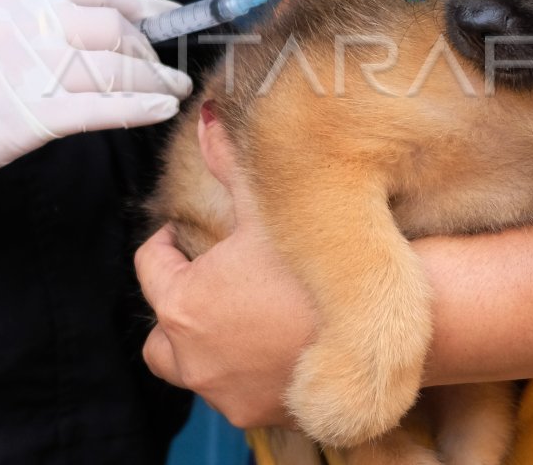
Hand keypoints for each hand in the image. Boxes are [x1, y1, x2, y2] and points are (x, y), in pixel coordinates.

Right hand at [0, 0, 192, 186]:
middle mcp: (25, 24)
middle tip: (164, 70)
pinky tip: (160, 110)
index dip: (144, 3)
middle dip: (148, 51)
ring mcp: (27, 69)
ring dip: (154, 82)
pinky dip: (138, 107)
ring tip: (172, 92)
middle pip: (113, 29)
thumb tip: (110, 23)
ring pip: (113, 69)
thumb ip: (41, 16)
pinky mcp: (28, 115)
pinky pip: (100, 108)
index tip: (169, 19)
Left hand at [136, 118, 315, 428]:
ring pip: (196, 369)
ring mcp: (226, 392)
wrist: (382, 327)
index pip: (150, 271)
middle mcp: (194, 357)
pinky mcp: (259, 415)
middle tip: (203, 285)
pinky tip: (274, 345)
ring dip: (208, 345)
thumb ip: (229, 160)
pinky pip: (235, 393)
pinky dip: (244, 372)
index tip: (177, 237)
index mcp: (184, 303)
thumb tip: (207, 117)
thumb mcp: (270, 205)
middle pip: (161, 337)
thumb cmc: (320, 265)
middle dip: (176, 310)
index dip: (164, 247)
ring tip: (240, 316)